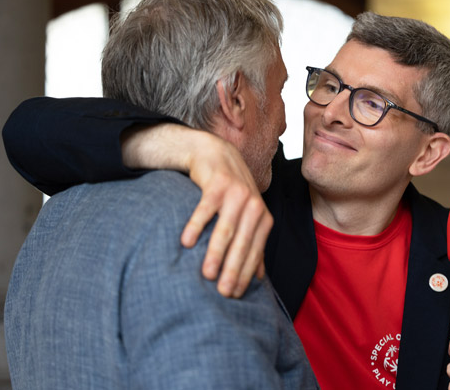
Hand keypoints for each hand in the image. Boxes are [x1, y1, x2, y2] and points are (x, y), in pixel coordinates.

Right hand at [182, 135, 272, 297]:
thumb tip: (259, 277)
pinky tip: (187, 243)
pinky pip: (205, 208)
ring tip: (206, 274)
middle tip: (223, 293)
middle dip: (233, 270)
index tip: (234, 295)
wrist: (217, 154)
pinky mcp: (217, 184)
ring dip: (216, 252)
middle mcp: (253, 206)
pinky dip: (196, 225)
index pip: (255, 251)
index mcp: (262, 217)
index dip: (245, 274)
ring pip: (226, 229)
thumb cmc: (231, 192)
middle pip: (242, 243)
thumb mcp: (247, 215)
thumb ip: (253, 242)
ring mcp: (236, 193)